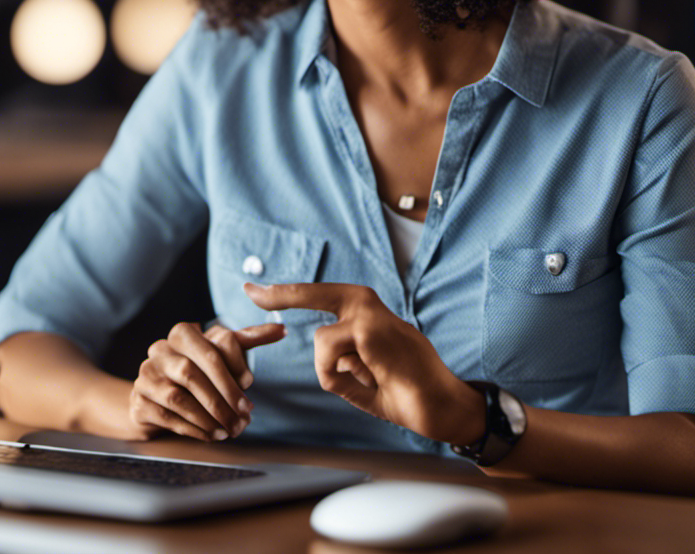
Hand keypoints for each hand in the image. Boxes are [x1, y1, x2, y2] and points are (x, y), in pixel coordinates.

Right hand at [129, 320, 285, 441]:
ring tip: (230, 429)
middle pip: (194, 371)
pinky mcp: (139, 401)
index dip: (235, 364)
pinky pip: (168, 416)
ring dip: (209, 416)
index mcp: (183, 332)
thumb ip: (248, 339)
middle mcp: (160, 350)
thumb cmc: (196, 370)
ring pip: (180, 396)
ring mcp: (146, 375)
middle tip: (245, 415)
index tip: (251, 384)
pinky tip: (211, 434)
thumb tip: (283, 329)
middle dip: (223, 396)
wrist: (153, 395)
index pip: (214, 344)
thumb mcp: (220, 352)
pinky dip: (194, 428)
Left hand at [243, 282, 484, 444]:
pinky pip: (331, 355)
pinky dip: (339, 376)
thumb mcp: (367, 378)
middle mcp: (371, 308)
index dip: (292, 295)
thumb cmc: (409, 393)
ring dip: (332, 372)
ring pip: (321, 340)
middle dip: (284, 294)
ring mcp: (372, 316)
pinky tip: (371, 381)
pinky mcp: (371, 330)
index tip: (259, 290)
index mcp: (370, 317)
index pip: (326, 299)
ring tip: (365, 383)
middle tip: (250, 290)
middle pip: (319, 292)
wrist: (444, 405)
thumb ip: (345, 364)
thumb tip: (322, 358)